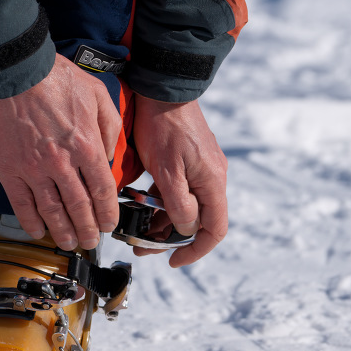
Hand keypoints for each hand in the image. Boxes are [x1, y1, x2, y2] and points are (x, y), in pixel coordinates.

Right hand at [0, 53, 121, 250]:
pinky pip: (22, 205)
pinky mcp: (9, 170)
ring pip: (52, 211)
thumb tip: (107, 155)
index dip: (107, 213)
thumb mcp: (96, 94)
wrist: (13, 71)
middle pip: (79, 207)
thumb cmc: (53, 77)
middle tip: (91, 241)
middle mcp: (62, 163)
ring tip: (69, 243)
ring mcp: (33, 170)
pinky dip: (31, 222)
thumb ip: (108, 127)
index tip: (109, 224)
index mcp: (86, 145)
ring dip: (63, 231)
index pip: (102, 191)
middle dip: (88, 229)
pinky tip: (38, 231)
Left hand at [131, 95, 227, 266]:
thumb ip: (178, 203)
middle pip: (197, 221)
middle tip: (142, 246)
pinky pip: (177, 190)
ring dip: (162, 221)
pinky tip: (138, 204)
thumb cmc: (163, 128)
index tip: (173, 261)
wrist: (162, 89)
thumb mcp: (167, 171)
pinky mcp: (187, 160)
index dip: (195, 250)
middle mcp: (211, 177)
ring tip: (135, 229)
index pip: (214, 230)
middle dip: (170, 238)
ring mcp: (200, 168)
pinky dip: (160, 201)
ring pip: (184, 206)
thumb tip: (186, 228)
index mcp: (212, 183)